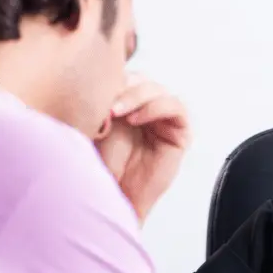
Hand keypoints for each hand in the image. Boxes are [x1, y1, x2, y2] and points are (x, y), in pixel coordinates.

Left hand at [94, 74, 190, 223]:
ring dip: (136, 96)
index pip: (125, 75)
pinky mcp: (181, 132)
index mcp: (127, 103)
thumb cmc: (103, 166)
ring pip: (157, 89)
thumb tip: (96, 75)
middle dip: (123, 87)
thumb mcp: (95, 125)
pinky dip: (155, 107)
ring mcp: (165, 119)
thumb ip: (100, 101)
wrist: (115, 197)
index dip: (112, 78)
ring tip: (116, 112)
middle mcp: (147, 108)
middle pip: (141, 79)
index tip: (92, 89)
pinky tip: (135, 119)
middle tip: (105, 103)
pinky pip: (175, 107)